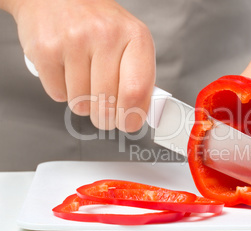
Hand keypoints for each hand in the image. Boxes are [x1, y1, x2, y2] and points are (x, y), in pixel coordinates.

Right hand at [13, 0, 154, 131]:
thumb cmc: (99, 23)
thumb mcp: (130, 41)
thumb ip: (139, 76)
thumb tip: (141, 114)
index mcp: (136, 37)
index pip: (136, 91)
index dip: (132, 117)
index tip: (128, 124)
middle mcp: (106, 36)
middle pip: (107, 104)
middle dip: (105, 117)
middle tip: (104, 112)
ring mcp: (74, 41)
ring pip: (81, 103)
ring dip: (83, 102)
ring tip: (84, 79)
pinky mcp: (46, 49)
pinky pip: (58, 95)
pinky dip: (63, 91)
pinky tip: (67, 72)